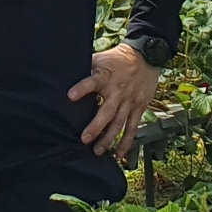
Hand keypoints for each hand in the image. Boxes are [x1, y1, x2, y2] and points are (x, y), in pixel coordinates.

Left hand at [70, 42, 161, 159]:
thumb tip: (64, 72)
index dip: (82, 88)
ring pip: (119, 123)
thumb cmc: (118, 59)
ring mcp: (129, 102)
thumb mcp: (101, 58)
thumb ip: (86, 67)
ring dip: (108, 139)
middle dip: (96, 126)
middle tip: (84, 139)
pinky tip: (119, 154)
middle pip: (107, 111)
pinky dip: (126, 142)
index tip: (70, 96)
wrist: (147, 57)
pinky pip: (132, 128)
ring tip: (98, 151)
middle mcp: (118, 91)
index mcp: (106, 77)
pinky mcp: (139, 108)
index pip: (92, 82)